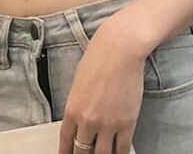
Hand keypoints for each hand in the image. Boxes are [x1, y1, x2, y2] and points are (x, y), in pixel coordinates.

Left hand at [58, 19, 145, 153]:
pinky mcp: (126, 124)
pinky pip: (121, 149)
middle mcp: (87, 121)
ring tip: (102, 153)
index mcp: (72, 110)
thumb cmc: (98, 58)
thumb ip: (78, 104)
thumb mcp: (79, 82)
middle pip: (82, 152)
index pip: (66, 142)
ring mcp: (107, 125)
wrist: (120, 49)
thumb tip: (80, 118)